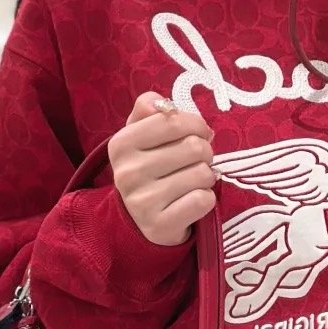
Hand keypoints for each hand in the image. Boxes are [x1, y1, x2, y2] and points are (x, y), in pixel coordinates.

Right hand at [108, 91, 216, 247]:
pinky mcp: (159, 226)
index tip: (197, 133)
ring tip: (192, 180)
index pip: (174, 121)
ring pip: (202, 174)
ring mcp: (142, 202)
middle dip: (204, 152)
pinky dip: (206, 198)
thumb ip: (148, 108)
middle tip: (196, 160)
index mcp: (121, 144)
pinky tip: (192, 200)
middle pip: (194, 147)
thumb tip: (161, 103)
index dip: (196, 124)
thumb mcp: (140, 133)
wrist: (139, 219)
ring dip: (206, 176)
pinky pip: (203, 200)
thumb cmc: (149, 167)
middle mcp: (127, 172)